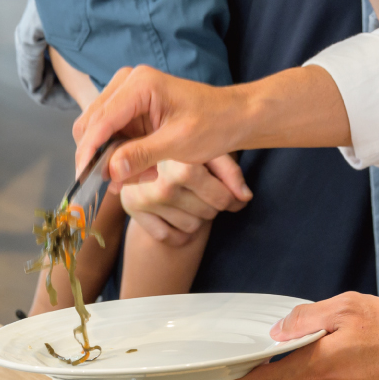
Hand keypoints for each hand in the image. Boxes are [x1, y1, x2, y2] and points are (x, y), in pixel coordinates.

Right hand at [73, 64, 250, 186]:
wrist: (234, 116)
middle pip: (91, 124)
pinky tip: (145, 169)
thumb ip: (141, 155)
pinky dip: (121, 156)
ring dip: (113, 159)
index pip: (101, 120)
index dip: (89, 152)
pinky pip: (111, 136)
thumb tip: (109, 171)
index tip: (83, 179)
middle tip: (121, 183)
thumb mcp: (179, 143)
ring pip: (98, 133)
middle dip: (102, 157)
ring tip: (145, 175)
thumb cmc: (214, 124)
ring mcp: (127, 95)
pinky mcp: (130, 110)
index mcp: (140, 84)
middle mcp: (128, 83)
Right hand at [120, 156, 252, 244]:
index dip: (233, 200)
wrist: (140, 142)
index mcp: (183, 166)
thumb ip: (230, 172)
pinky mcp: (132, 210)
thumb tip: (245, 197)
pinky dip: (179, 231)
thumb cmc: (183, 144)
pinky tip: (179, 213)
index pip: (222, 198)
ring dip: (197, 216)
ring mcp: (144, 200)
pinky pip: (169, 237)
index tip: (235, 197)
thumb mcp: (210, 149)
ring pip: (192, 227)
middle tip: (206, 190)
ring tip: (191, 197)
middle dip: (214, 204)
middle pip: (208, 213)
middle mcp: (162, 185)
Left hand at [222, 293, 378, 379]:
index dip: (234, 378)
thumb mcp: (351, 307)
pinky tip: (332, 358)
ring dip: (292, 372)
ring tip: (313, 345)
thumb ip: (307, 317)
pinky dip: (312, 379)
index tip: (226, 365)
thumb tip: (279, 329)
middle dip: (267, 368)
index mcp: (314, 368)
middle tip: (274, 342)